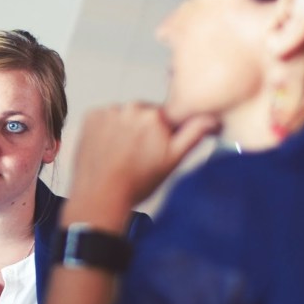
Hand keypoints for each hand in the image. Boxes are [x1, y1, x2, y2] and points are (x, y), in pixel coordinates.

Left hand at [65, 103, 217, 229]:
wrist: (100, 196)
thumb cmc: (136, 183)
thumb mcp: (173, 161)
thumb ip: (194, 134)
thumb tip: (212, 118)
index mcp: (155, 115)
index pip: (166, 117)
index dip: (162, 134)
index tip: (155, 148)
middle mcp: (131, 108)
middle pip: (143, 115)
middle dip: (143, 130)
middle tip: (137, 156)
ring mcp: (108, 111)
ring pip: (123, 116)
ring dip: (123, 129)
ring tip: (120, 155)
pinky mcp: (90, 117)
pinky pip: (103, 118)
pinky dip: (105, 129)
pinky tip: (107, 149)